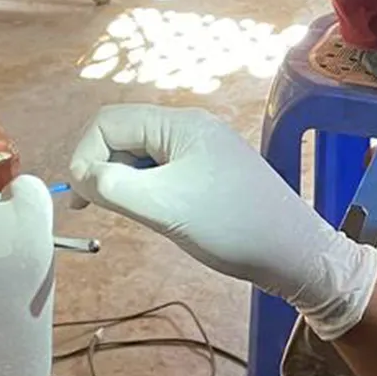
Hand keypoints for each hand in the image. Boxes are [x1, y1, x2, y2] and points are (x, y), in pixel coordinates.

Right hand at [69, 104, 376, 338]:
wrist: (295, 253)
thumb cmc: (231, 227)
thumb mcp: (164, 207)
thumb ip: (114, 186)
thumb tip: (82, 174)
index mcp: (180, 125)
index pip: (109, 122)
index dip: (85, 154)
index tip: (81, 196)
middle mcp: (191, 128)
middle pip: (125, 135)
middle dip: (101, 166)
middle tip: (88, 207)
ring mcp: (204, 150)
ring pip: (144, 155)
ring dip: (122, 180)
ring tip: (117, 212)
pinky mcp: (213, 173)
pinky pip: (165, 171)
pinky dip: (147, 188)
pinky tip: (149, 213)